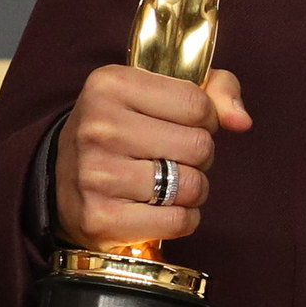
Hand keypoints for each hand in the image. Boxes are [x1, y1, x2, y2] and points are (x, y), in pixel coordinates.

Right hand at [56, 64, 252, 247]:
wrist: (63, 179)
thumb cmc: (125, 129)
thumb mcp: (158, 92)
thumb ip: (213, 91)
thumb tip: (242, 121)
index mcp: (110, 85)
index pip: (198, 104)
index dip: (206, 118)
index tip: (185, 124)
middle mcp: (98, 127)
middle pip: (199, 145)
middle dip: (200, 155)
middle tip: (175, 156)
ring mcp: (95, 175)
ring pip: (192, 185)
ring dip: (192, 188)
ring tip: (167, 182)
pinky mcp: (100, 218)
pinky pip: (179, 221)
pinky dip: (183, 218)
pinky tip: (160, 208)